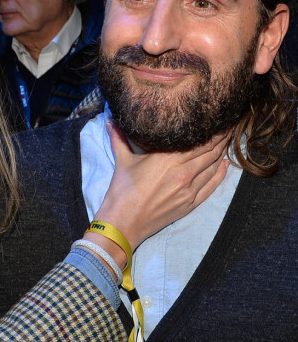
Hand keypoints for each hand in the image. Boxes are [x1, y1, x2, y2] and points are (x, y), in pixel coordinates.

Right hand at [91, 124, 229, 254]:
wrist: (124, 222)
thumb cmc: (122, 191)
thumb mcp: (122, 161)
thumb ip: (119, 138)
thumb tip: (111, 120)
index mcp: (168, 159)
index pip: (200, 141)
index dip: (213, 130)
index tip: (220, 119)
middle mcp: (183, 173)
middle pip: (210, 152)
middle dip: (221, 138)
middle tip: (228, 125)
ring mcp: (189, 190)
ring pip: (213, 167)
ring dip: (222, 153)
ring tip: (228, 140)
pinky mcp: (190, 203)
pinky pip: (212, 185)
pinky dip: (220, 173)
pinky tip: (225, 164)